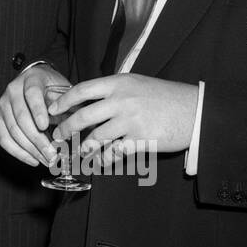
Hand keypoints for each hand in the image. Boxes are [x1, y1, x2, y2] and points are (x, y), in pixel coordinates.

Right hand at [0, 62, 68, 166]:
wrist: (35, 81)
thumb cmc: (51, 87)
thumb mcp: (63, 88)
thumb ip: (68, 104)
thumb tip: (74, 126)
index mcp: (30, 79)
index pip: (31, 93)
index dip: (37, 110)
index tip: (45, 126)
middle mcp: (13, 91)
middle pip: (21, 117)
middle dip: (38, 139)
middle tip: (52, 154)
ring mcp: (3, 105)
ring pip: (13, 131)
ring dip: (31, 149)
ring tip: (47, 160)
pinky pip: (4, 139)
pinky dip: (18, 153)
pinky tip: (33, 160)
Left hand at [51, 74, 197, 164]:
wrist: (194, 110)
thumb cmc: (164, 97)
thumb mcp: (136, 84)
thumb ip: (113, 90)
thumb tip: (87, 100)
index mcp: (118, 84)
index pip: (82, 90)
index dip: (63, 101)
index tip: (52, 111)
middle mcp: (121, 100)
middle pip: (83, 117)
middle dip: (66, 129)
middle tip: (58, 137)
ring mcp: (130, 121)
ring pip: (95, 138)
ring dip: (83, 148)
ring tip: (78, 153)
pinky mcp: (140, 140)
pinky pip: (114, 153)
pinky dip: (104, 159)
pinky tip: (100, 162)